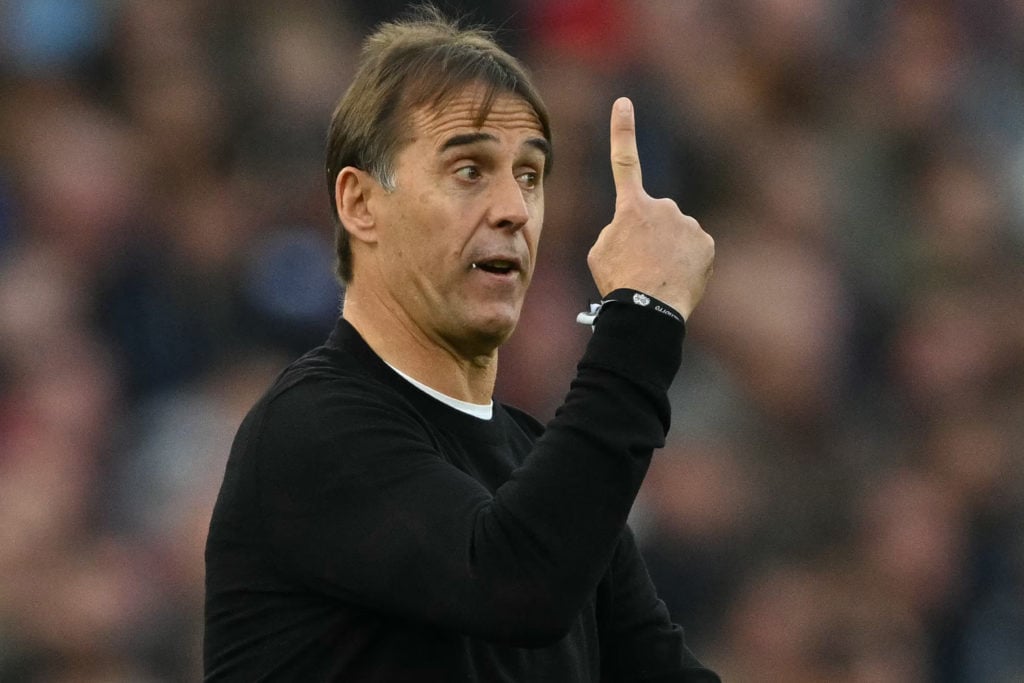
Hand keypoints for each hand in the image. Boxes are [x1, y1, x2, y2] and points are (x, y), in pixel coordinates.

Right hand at [587, 97, 713, 319]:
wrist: (648, 309)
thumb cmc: (618, 282)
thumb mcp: (600, 252)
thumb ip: (617, 230)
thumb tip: (637, 230)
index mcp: (631, 207)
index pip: (624, 160)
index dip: (622, 130)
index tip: (623, 102)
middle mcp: (663, 207)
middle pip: (655, 216)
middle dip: (649, 235)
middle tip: (640, 265)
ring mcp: (688, 224)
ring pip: (676, 233)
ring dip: (668, 250)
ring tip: (657, 276)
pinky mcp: (706, 242)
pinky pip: (694, 249)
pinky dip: (686, 262)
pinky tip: (675, 279)